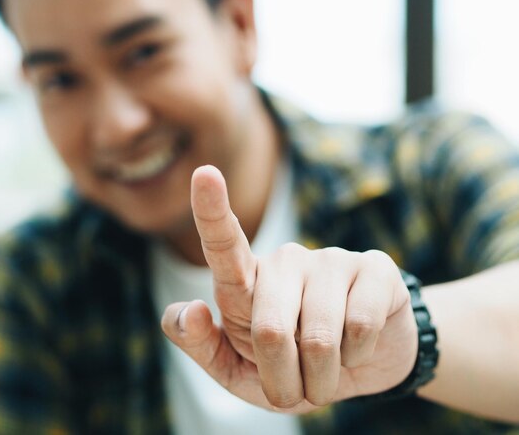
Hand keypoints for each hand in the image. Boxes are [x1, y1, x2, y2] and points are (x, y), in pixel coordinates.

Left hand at [161, 165, 417, 411]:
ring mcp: (330, 259)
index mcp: (247, 281)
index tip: (204, 174)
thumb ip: (202, 346)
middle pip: (269, 329)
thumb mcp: (239, 371)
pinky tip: (358, 345)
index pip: (224, 245)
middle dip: (282, 378)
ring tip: (326, 373)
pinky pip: (360, 326)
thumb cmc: (291, 367)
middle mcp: (285, 260)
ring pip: (318, 337)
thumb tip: (189, 309)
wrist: (362, 368)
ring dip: (322, 378)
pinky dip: (357, 356)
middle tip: (293, 389)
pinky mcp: (375, 267)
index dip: (211, 210)